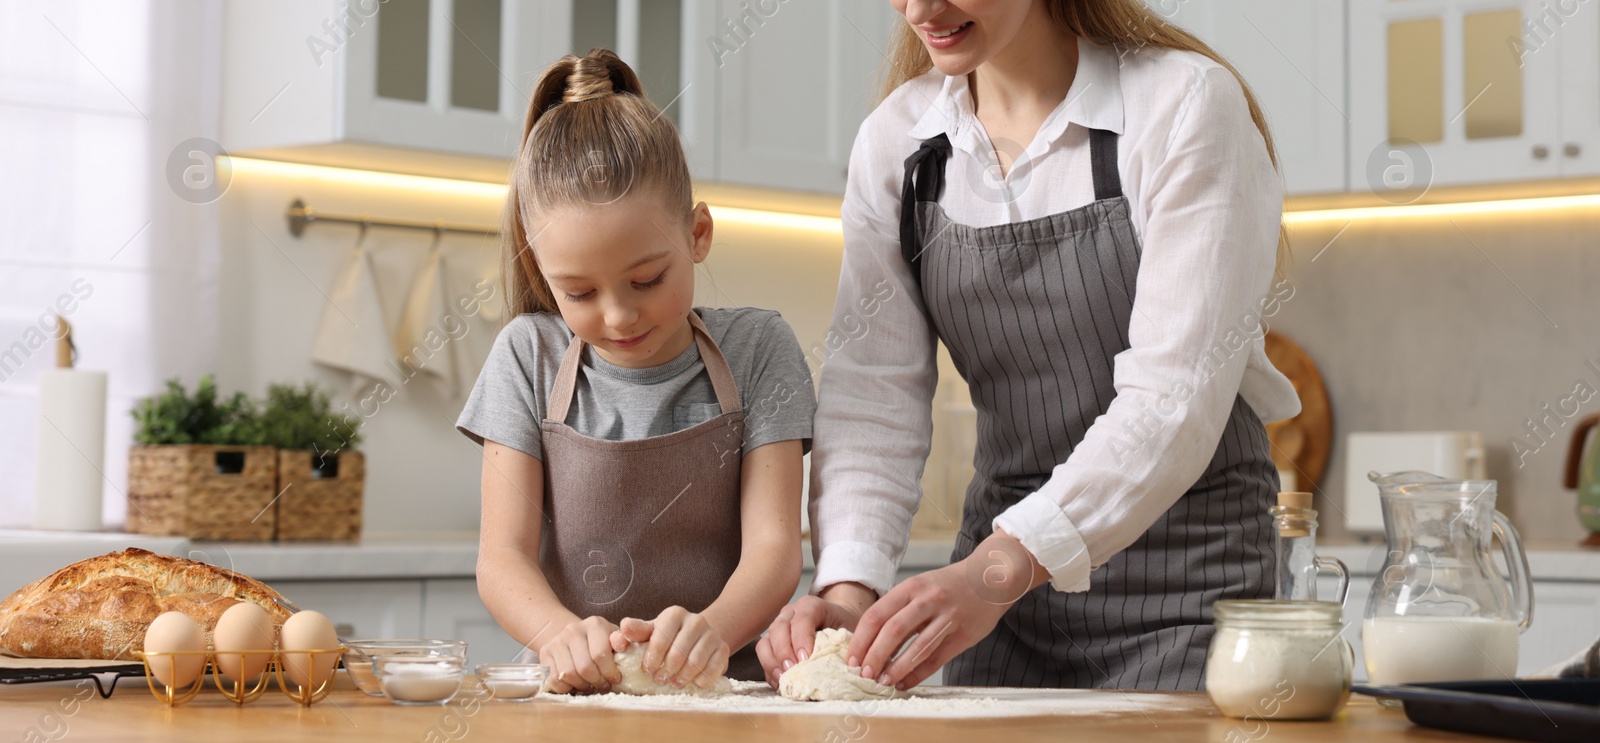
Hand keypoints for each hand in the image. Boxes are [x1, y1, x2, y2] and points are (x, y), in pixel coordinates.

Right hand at [538, 616, 621, 693]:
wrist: (573, 636)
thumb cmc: (600, 643)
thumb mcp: (615, 640)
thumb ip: (623, 643)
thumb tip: (624, 645)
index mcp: (595, 624)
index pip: (600, 654)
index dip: (609, 672)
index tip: (614, 679)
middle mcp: (573, 630)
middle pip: (584, 667)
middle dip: (596, 681)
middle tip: (602, 685)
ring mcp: (557, 641)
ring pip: (568, 674)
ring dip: (581, 685)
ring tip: (589, 685)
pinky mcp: (545, 652)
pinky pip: (554, 679)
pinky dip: (566, 688)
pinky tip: (574, 684)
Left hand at [612, 606, 728, 689]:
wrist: (699, 635)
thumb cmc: (669, 636)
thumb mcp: (651, 631)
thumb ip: (636, 631)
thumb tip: (623, 627)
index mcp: (675, 614)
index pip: (661, 637)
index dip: (652, 657)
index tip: (647, 670)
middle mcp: (696, 620)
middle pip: (678, 653)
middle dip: (666, 670)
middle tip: (660, 679)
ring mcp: (712, 634)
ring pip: (695, 662)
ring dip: (683, 677)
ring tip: (675, 682)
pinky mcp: (723, 649)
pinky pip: (713, 668)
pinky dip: (701, 679)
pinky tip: (694, 682)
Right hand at [755, 582, 872, 687]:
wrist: (838, 622)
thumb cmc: (845, 627)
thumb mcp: (851, 632)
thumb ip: (847, 645)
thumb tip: (848, 668)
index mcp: (812, 606)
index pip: (802, 619)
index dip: (801, 639)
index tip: (805, 659)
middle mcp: (791, 612)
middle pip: (779, 628)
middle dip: (784, 651)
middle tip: (792, 670)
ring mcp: (779, 626)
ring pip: (766, 641)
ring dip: (772, 661)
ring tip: (783, 678)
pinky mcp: (772, 641)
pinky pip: (764, 654)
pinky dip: (769, 669)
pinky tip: (779, 681)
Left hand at [849, 531, 1047, 689]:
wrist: (991, 577)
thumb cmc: (948, 585)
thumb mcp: (920, 586)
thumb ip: (898, 609)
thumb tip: (869, 641)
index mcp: (912, 587)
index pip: (877, 614)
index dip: (861, 639)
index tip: (851, 658)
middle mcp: (929, 600)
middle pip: (894, 631)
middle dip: (875, 656)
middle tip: (863, 674)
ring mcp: (949, 617)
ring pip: (917, 648)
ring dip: (896, 668)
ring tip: (882, 683)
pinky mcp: (965, 634)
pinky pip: (938, 658)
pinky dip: (918, 674)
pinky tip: (905, 683)